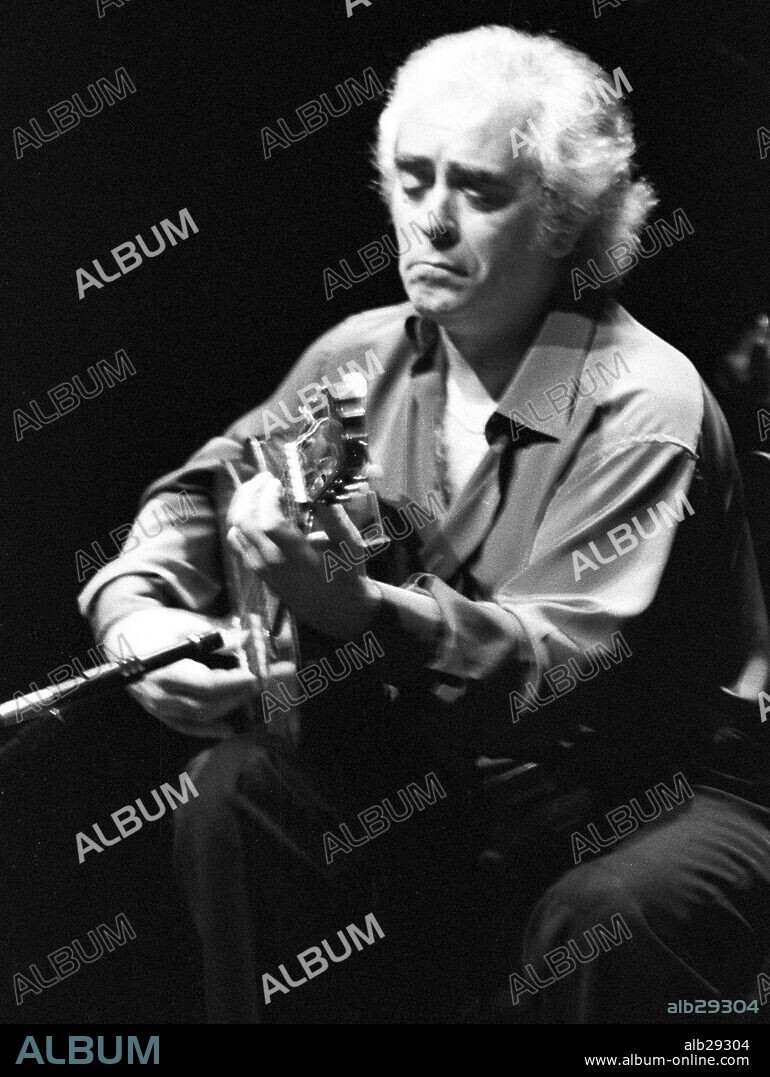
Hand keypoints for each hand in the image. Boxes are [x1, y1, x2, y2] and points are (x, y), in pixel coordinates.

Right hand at [102, 608, 258, 737]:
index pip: (206, 684)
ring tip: (253, 692)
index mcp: (164, 670)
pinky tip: (228, 730)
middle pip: (207, 703)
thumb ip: (214, 634)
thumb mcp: (182, 622)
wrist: (119, 637)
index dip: (234, 683)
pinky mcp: (159, 712)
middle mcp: (161, 695)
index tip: (256, 674)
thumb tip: (245, 639)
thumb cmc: (152, 626)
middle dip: (239, 694)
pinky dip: (207, 730)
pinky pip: (185, 727)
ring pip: (200, 716)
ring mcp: (159, 707)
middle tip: (265, 680)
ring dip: (229, 706)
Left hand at [225, 473, 381, 637]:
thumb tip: (322, 491)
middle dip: (251, 493)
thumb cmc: (345, 575)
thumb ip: (335, 517)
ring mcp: (260, 568)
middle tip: (264, 478)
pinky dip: (240, 519)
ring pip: (236, 529)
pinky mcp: (256, 570)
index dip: (267, 497)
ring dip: (243, 503)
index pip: (269, 523)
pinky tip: (253, 508)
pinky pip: (237, 540)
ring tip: (258, 488)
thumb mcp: (350, 546)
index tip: (277, 482)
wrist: (336, 609)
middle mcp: (273, 563)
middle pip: (245, 522)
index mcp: (297, 558)